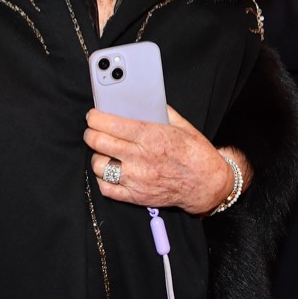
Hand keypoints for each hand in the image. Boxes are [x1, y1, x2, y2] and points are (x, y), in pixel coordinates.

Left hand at [85, 107, 239, 213]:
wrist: (206, 184)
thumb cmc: (196, 154)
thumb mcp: (182, 126)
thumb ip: (161, 112)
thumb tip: (144, 102)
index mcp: (151, 136)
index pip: (111, 124)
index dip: (95, 118)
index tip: (92, 115)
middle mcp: (140, 158)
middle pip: (99, 143)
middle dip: (91, 134)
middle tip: (92, 131)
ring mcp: (136, 179)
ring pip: (98, 165)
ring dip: (97, 156)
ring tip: (102, 151)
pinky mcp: (135, 196)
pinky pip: (105, 188)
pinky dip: (102, 178)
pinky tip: (108, 170)